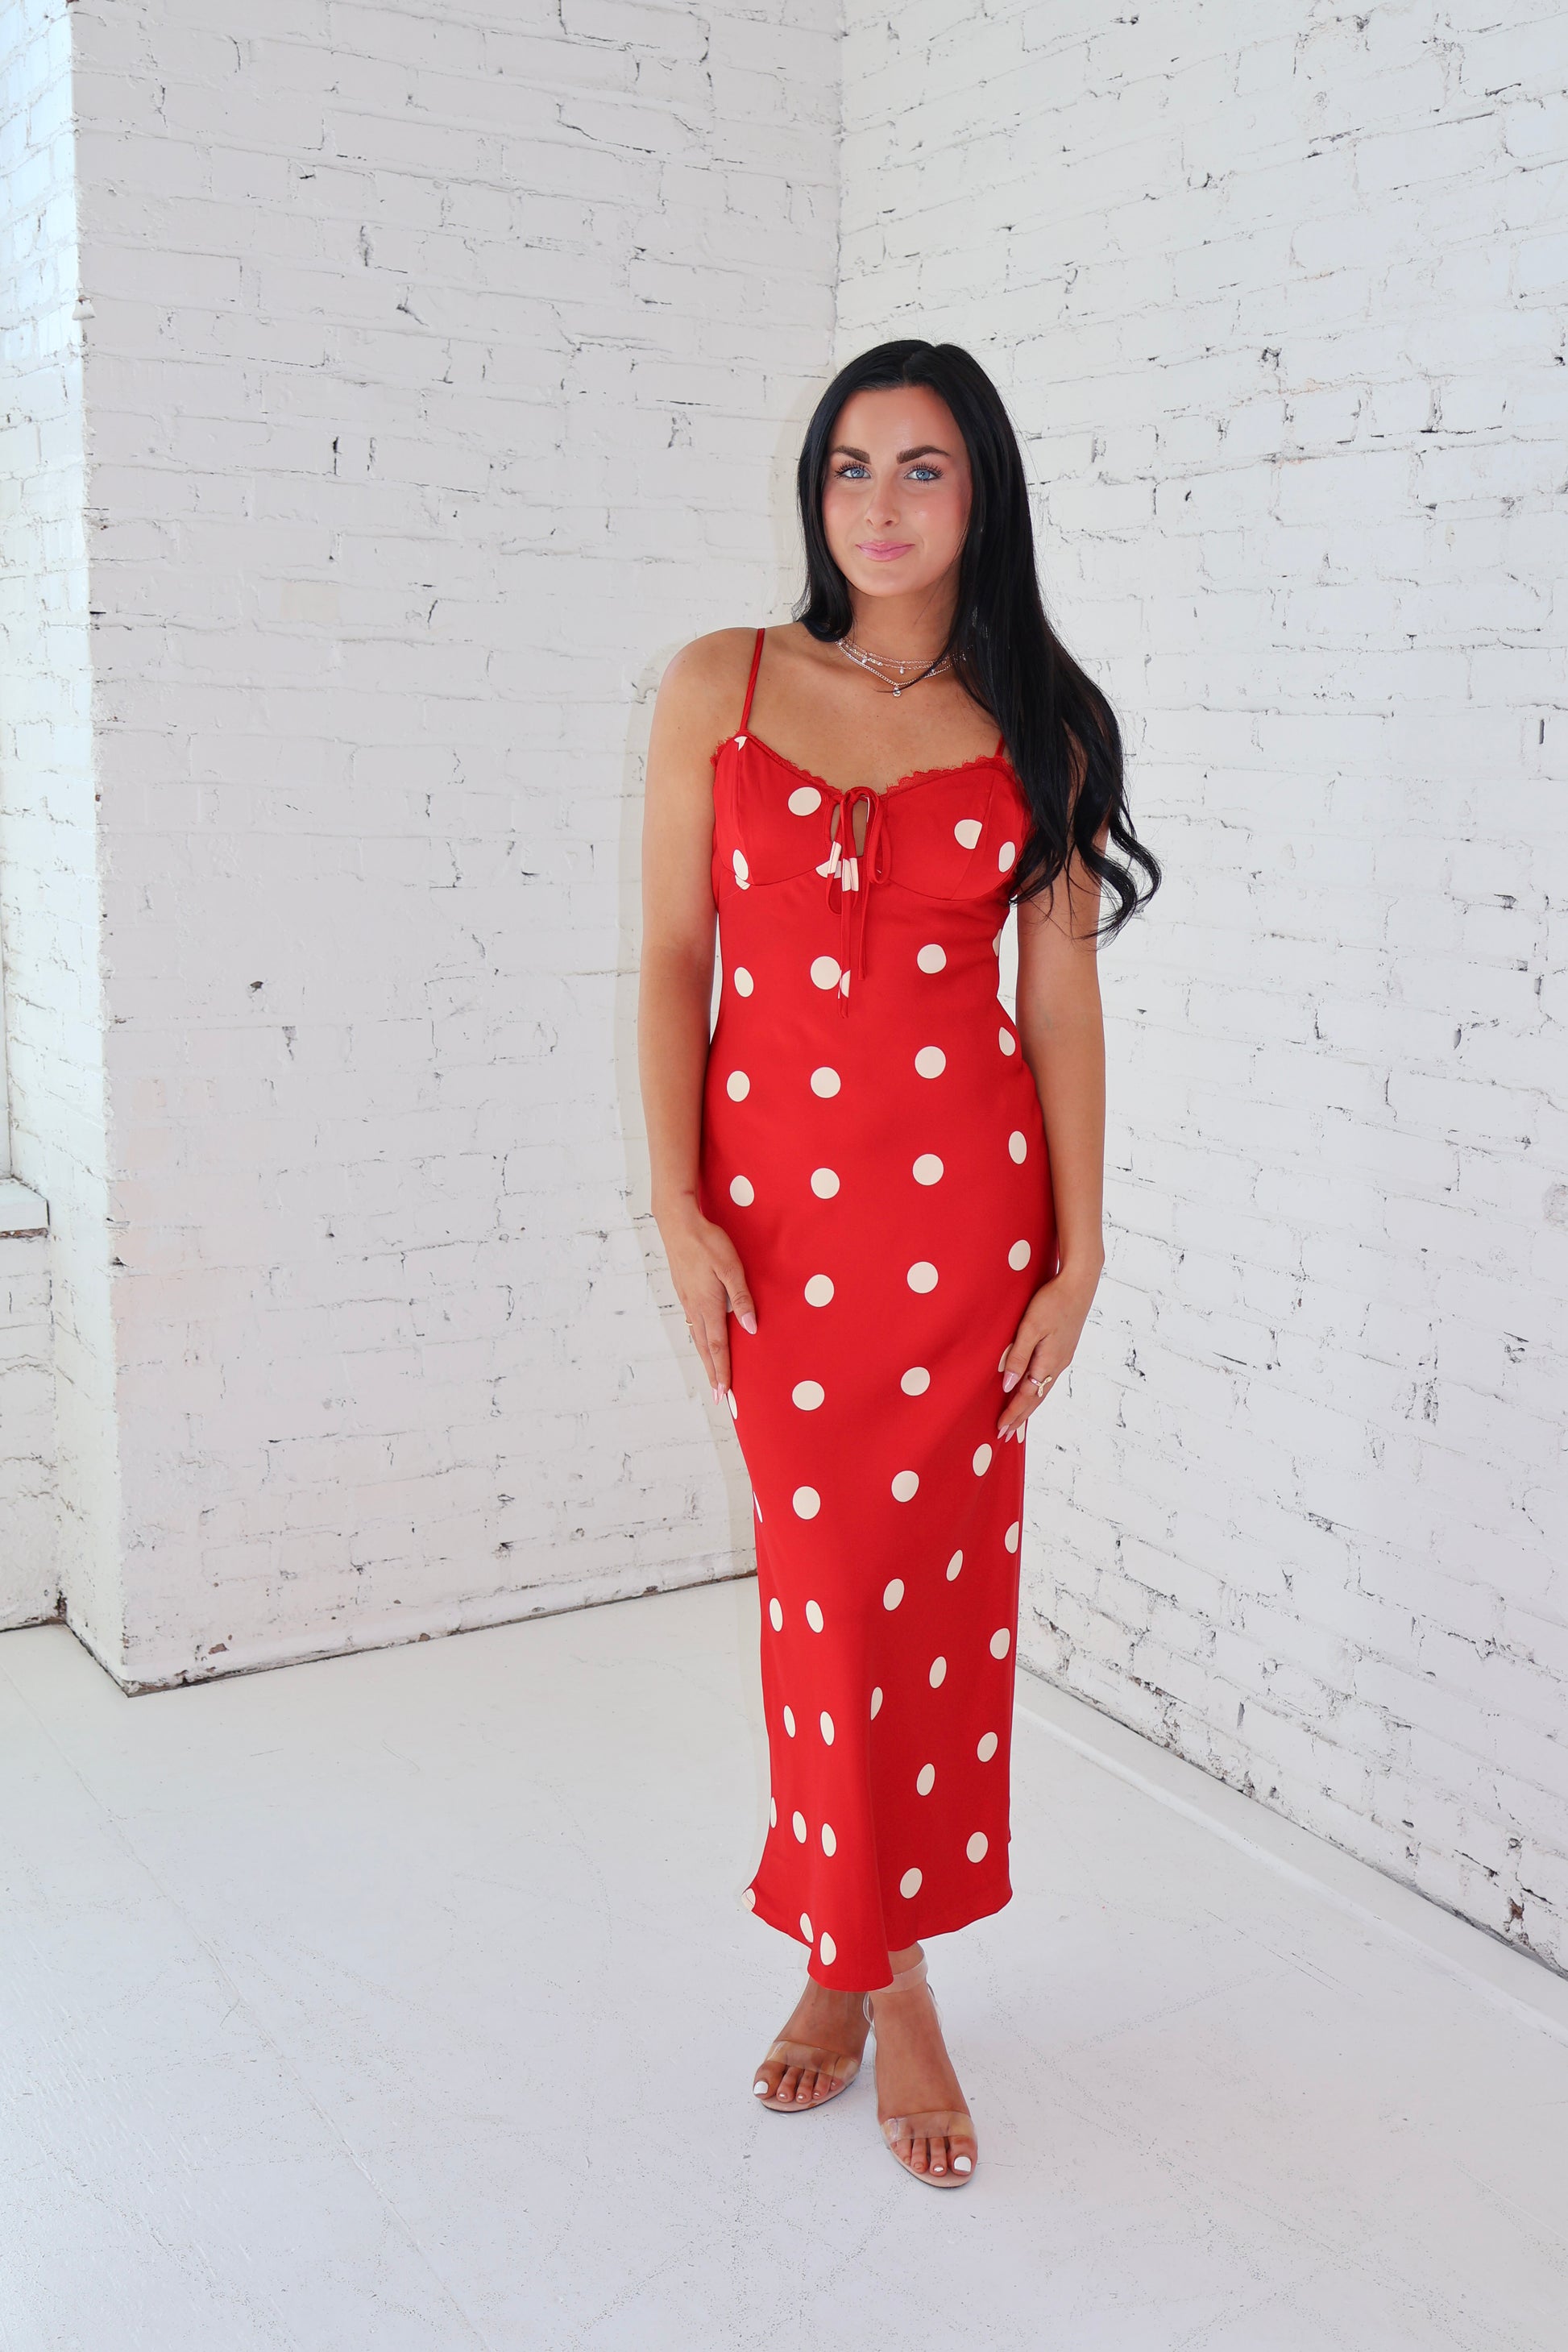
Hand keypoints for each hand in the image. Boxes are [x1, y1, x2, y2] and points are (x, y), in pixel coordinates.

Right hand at [657, 1202, 756, 1402]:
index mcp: (708, 1304)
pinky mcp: (684, 1294)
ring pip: (698, 1339)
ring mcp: (687, 1301)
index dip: (723, 1371)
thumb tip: (750, 1327)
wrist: (678, 1224)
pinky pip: (693, 1326)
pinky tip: (703, 1344)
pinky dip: (700, 1343)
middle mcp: (695, 1308)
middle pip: (706, 1349)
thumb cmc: (708, 1242)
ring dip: (707, 1361)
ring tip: (713, 1379)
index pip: (718, 1346)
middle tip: (721, 1398)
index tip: (726, 1393)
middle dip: (714, 1374)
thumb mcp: (731, 1267)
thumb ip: (741, 1298)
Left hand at [995, 1260, 1100, 1439]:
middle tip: (1005, 1434)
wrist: (1079, 1283)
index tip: (1000, 1429)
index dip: (1012, 1413)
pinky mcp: (1063, 1349)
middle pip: (1036, 1398)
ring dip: (1028, 1406)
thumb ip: (1018, 1356)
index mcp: (1049, 1361)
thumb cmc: (1052, 1301)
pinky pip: (1047, 1378)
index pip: (1026, 1395)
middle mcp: (1058, 1364)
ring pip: (1043, 1389)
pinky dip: (1036, 1391)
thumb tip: (1007, 1385)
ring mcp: (1062, 1357)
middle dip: (1020, 1417)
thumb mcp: (1030, 1327)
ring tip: (1016, 1419)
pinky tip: (1032, 1390)